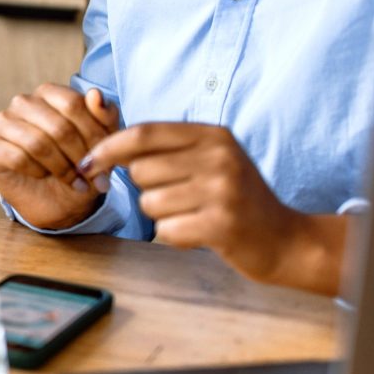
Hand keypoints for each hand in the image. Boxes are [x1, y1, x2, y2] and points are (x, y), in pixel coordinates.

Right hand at [0, 84, 119, 229]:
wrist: (56, 200)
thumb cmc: (77, 165)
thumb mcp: (100, 142)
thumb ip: (104, 116)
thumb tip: (96, 93)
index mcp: (49, 93)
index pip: (73, 104)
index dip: (93, 134)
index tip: (103, 157)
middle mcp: (22, 102)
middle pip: (58, 126)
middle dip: (79, 157)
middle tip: (90, 176)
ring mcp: (3, 122)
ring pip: (38, 144)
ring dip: (61, 168)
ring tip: (72, 181)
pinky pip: (19, 158)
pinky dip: (37, 172)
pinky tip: (43, 175)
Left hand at [78, 123, 323, 286]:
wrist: (285, 240)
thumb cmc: (236, 198)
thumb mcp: (210, 159)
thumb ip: (166, 148)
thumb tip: (105, 145)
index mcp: (212, 135)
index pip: (143, 133)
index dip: (108, 148)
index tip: (88, 163)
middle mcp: (219, 157)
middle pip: (140, 170)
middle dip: (147, 189)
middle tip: (179, 197)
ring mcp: (222, 191)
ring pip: (149, 203)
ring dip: (163, 215)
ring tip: (194, 215)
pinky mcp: (222, 225)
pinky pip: (166, 230)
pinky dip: (176, 236)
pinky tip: (201, 233)